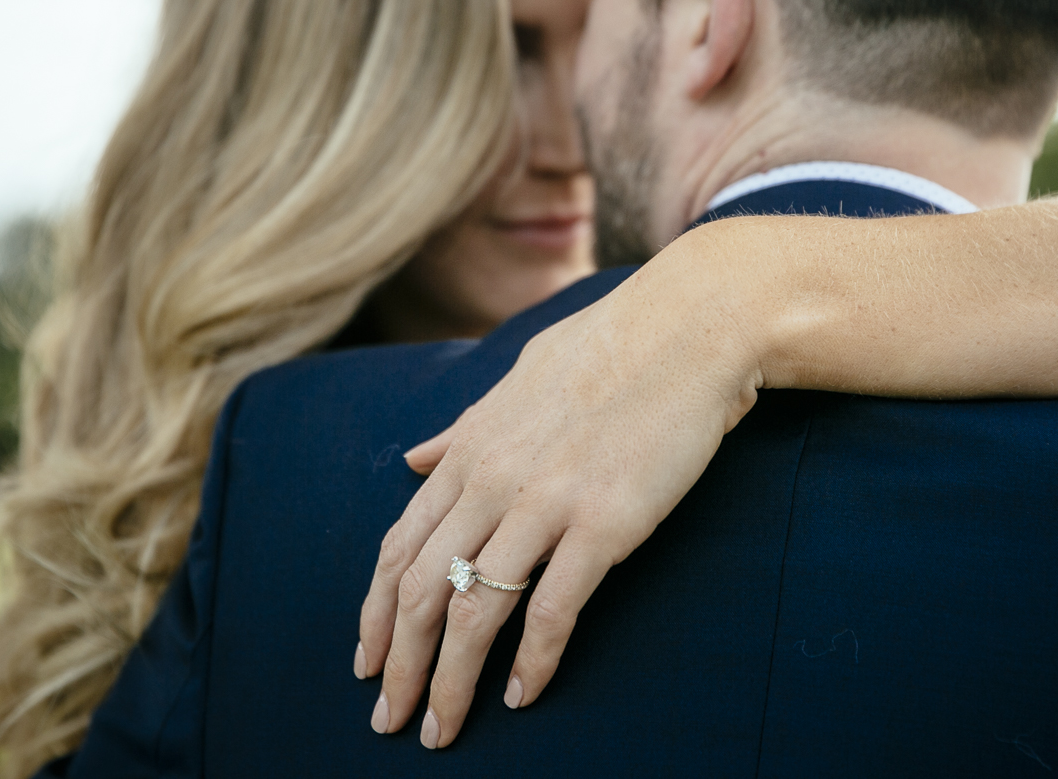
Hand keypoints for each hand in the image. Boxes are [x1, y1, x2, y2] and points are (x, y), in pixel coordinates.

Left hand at [353, 233, 764, 748]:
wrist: (689, 327)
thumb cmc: (610, 345)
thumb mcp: (518, 378)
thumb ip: (463, 427)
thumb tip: (415, 457)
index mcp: (469, 449)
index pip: (399, 547)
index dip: (376, 614)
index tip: (368, 661)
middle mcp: (492, 480)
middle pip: (420, 591)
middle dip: (398, 666)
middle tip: (389, 720)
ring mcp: (545, 503)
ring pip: (473, 611)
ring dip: (450, 682)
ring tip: (442, 730)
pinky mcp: (603, 524)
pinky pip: (551, 611)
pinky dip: (531, 663)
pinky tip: (521, 696)